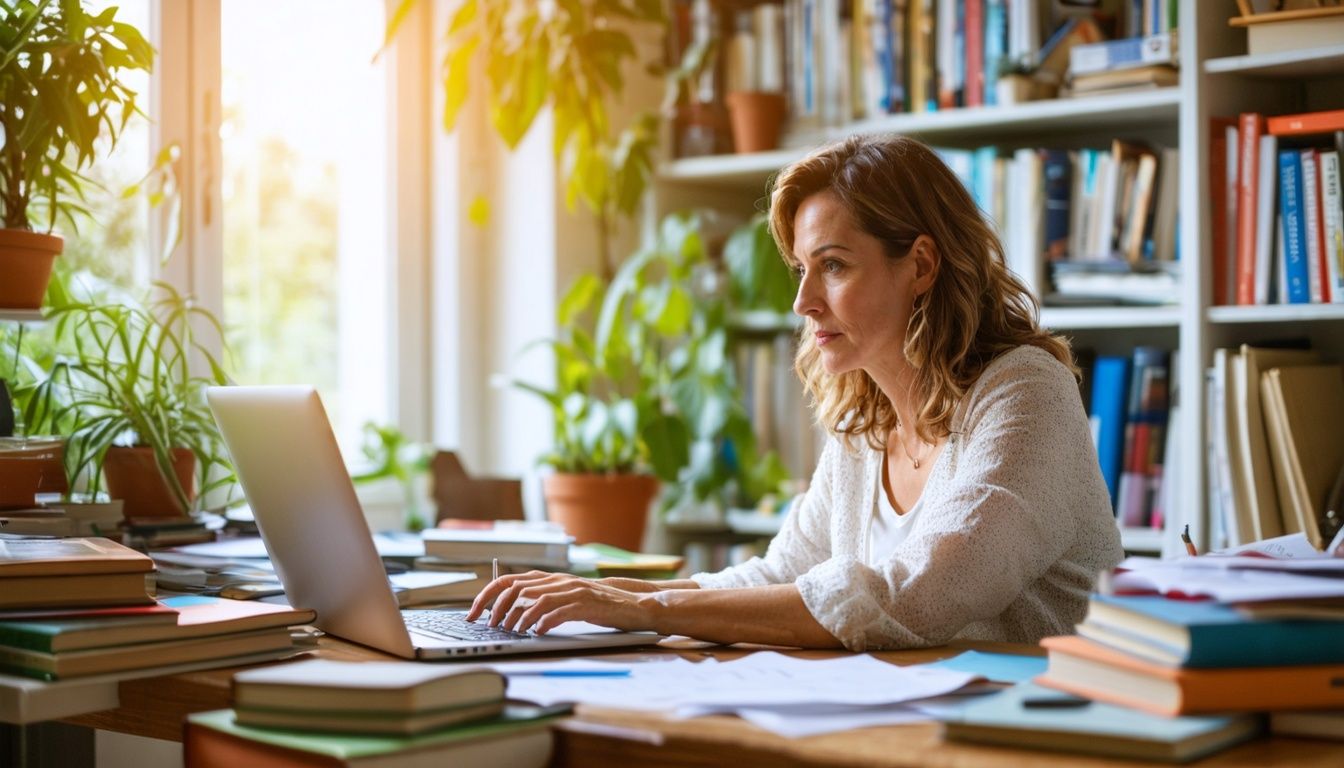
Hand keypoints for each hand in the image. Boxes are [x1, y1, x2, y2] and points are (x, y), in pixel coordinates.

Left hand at [465, 571, 655, 634]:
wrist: (630, 603)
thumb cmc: (595, 604)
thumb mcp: (564, 597)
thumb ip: (540, 598)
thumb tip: (509, 612)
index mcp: (549, 578)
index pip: (508, 580)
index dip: (486, 595)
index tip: (473, 613)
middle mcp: (558, 581)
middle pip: (516, 589)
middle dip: (498, 609)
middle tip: (492, 626)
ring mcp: (572, 591)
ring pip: (535, 599)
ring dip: (519, 618)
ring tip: (513, 632)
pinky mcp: (586, 604)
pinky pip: (560, 612)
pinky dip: (544, 622)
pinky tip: (538, 632)